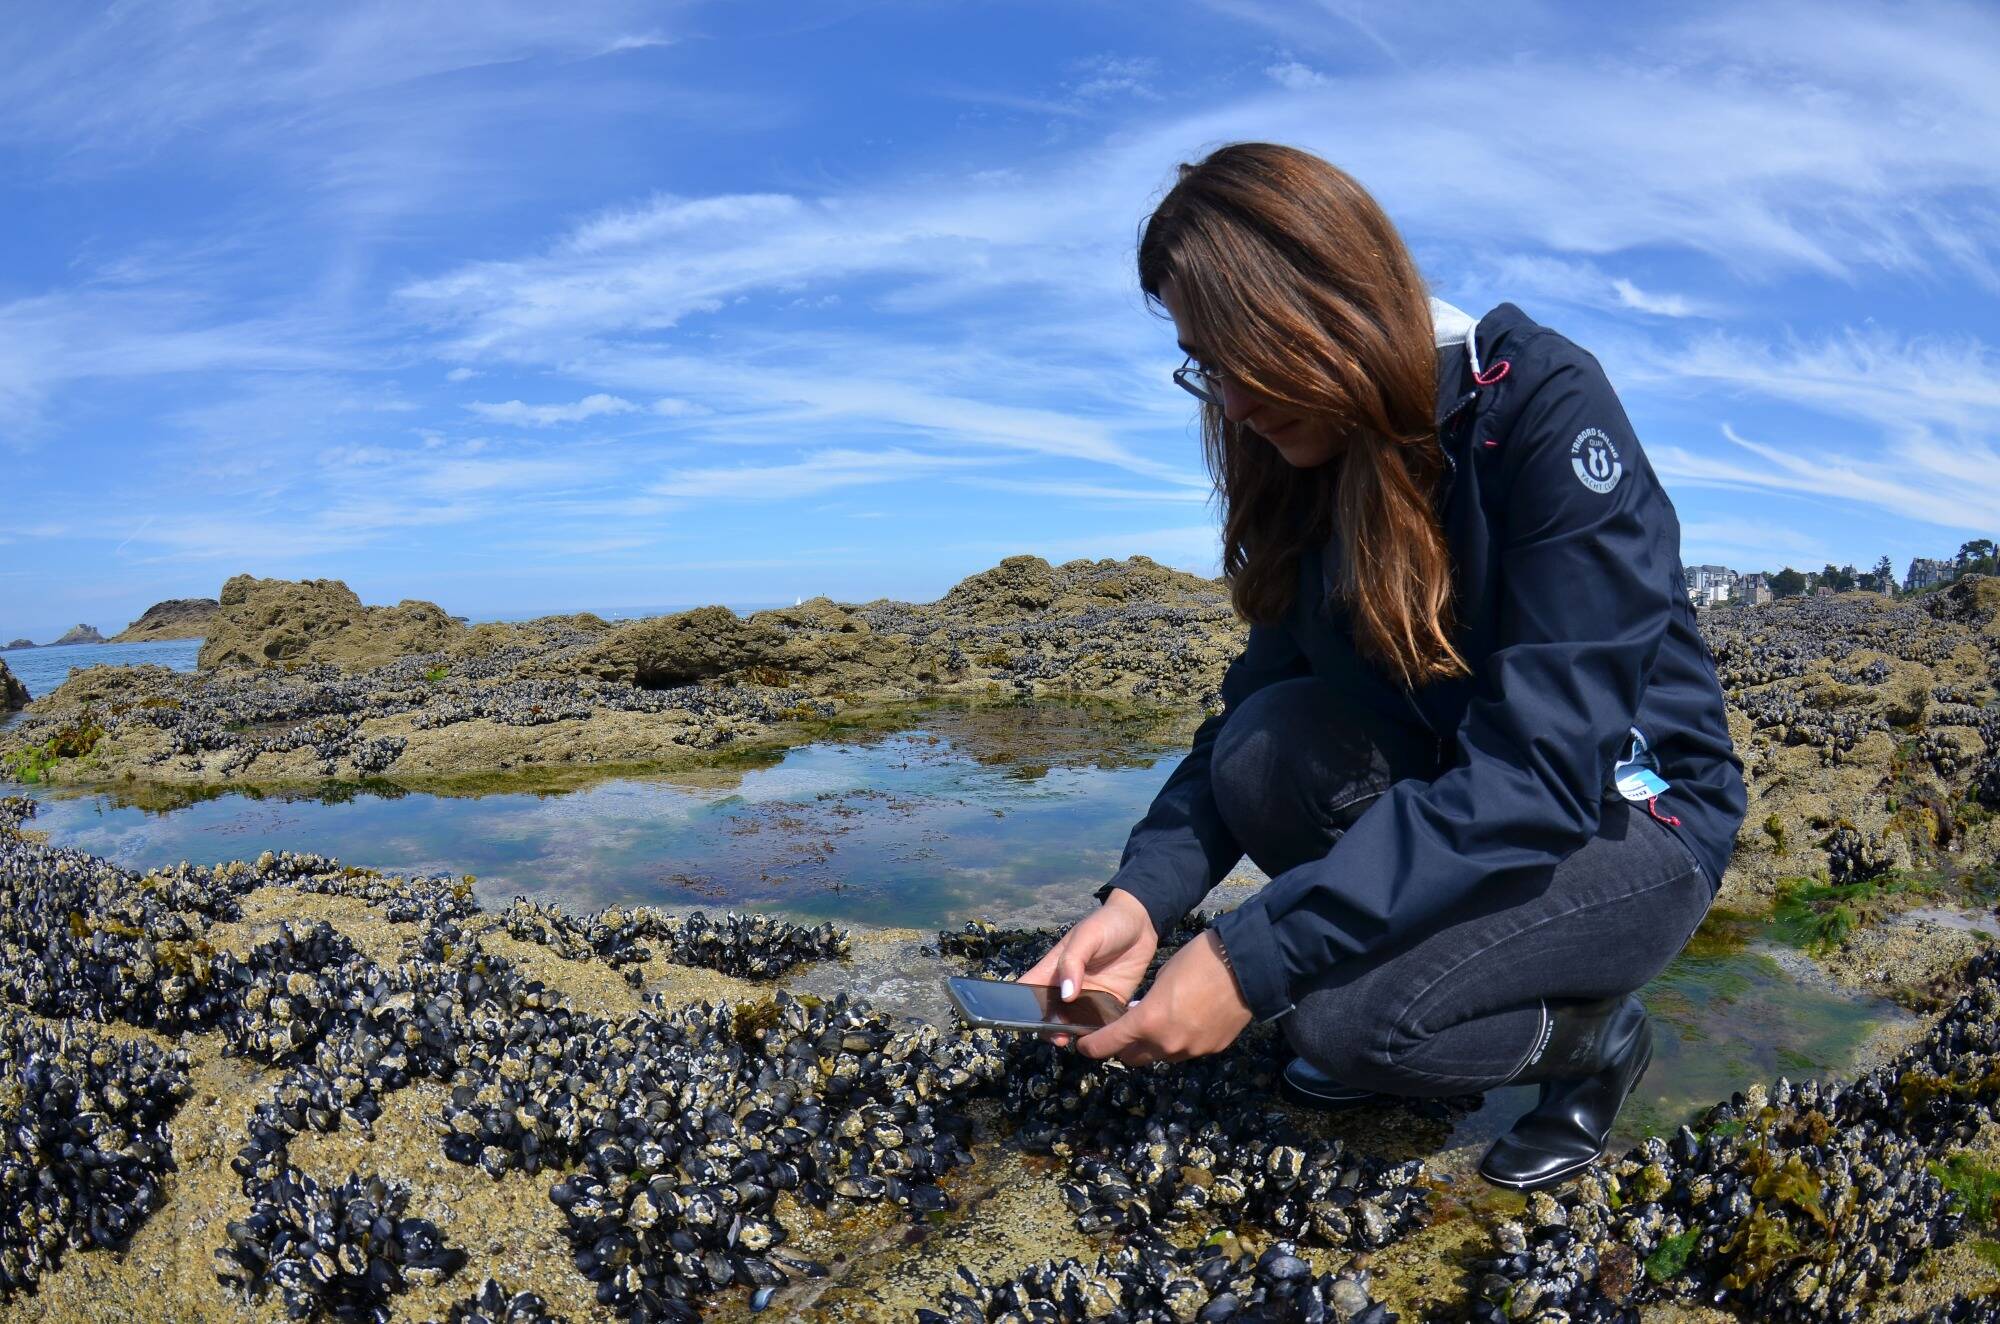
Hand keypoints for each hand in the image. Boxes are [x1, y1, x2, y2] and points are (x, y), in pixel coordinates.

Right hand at [1016, 888, 1157, 1048]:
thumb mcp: (1087, 936)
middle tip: (1060, 1037)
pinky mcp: (1111, 1003)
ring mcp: (1089, 997)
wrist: (1141, 924)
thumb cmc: (1107, 924)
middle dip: (1049, 1028)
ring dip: (1074, 1033)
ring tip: (1080, 1039)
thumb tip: (1065, 996)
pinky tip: (1104, 1038)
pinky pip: (1102, 1023)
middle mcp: (1067, 987)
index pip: (1028, 990)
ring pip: (1074, 1023)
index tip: (1025, 1022)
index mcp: (1053, 969)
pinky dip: (1101, 1032)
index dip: (1020, 1006)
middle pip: (1049, 1014)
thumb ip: (1073, 962)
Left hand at [1074, 930, 1251, 1066]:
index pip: (1109, 1044)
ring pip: (1161, 1055)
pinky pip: (1187, 1050)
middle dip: (1123, 1047)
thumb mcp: (1162, 977)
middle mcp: (1167, 1043)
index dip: (1092, 1047)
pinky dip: (1180, 1040)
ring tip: (1159, 1021)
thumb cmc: (1198, 960)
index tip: (1083, 1045)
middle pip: (1133, 1057)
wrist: (1246, 966)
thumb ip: (1146, 1003)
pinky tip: (1188, 1019)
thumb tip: (1142, 1014)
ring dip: (1153, 1044)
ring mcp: (1191, 1050)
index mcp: (1148, 1022)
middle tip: (1122, 1032)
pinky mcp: (1212, 1049)